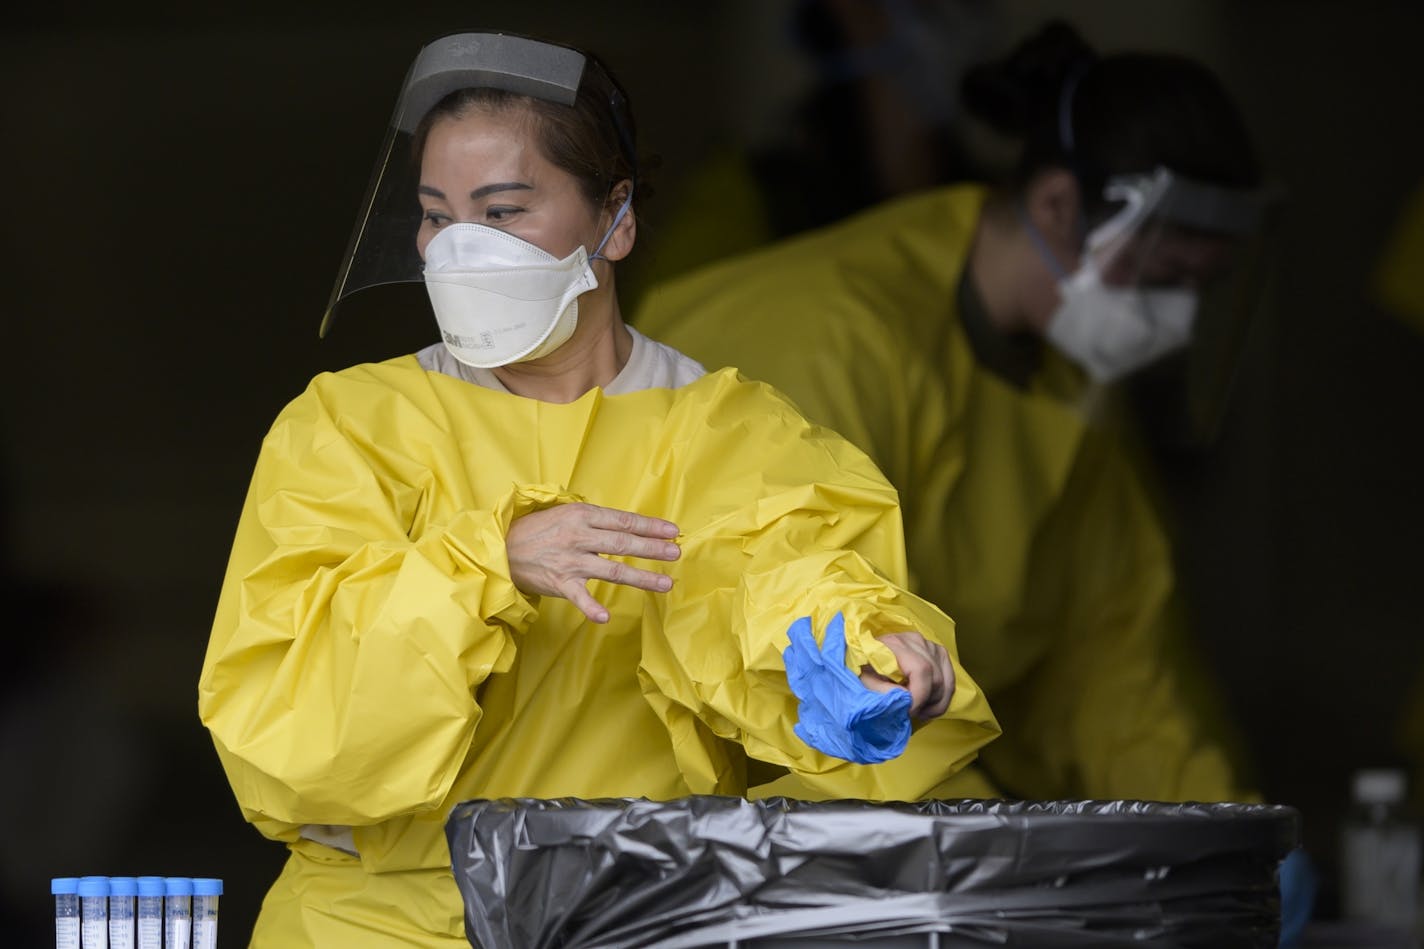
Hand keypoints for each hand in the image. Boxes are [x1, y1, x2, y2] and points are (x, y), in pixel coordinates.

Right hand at [506, 503, 679, 623]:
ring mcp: (570, 561)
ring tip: (666, 583)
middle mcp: (579, 537)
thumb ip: (595, 519)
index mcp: (582, 515)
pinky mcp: (560, 583)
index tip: (673, 531)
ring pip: (612, 570)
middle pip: (623, 543)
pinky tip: (606, 618)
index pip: (623, 520)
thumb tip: (627, 524)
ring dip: (641, 577)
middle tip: (676, 552)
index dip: (650, 526)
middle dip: (653, 548)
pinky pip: (579, 598)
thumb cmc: (538, 530)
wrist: (502, 549)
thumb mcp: (566, 512)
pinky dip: (591, 608)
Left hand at [860, 632, 953, 718]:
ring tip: (917, 710)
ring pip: (946, 682)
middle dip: (925, 703)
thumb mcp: (864, 680)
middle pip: (936, 679)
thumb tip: (906, 700)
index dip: (919, 696)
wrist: (867, 654)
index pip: (922, 670)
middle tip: (909, 713)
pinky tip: (927, 706)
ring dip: (934, 704)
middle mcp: (916, 640)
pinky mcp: (938, 652)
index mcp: (895, 644)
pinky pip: (950, 680)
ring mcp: (930, 645)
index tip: (908, 711)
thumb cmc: (863, 668)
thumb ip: (882, 691)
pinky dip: (942, 698)